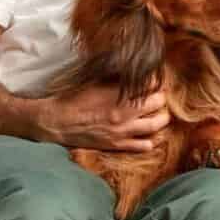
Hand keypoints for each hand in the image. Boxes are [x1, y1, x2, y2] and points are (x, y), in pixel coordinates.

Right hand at [35, 83, 168, 151]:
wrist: (57, 122)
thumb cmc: (73, 99)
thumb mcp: (95, 82)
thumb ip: (116, 79)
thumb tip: (133, 73)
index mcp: (119, 93)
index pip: (151, 84)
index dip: (156, 81)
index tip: (155, 81)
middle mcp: (125, 112)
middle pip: (158, 102)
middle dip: (161, 97)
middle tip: (159, 96)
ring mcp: (123, 130)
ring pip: (156, 125)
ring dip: (162, 118)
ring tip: (161, 115)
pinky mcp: (117, 145)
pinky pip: (143, 146)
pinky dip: (150, 141)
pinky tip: (149, 136)